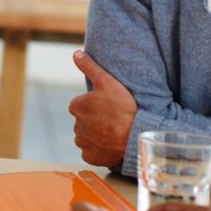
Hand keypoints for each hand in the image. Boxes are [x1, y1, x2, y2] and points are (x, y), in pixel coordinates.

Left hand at [68, 49, 136, 166]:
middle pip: (85, 121)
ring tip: (115, 131)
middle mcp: (75, 126)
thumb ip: (90, 67)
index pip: (83, 104)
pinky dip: (100, 149)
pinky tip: (112, 143)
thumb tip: (76, 53)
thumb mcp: (107, 81)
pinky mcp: (90, 157)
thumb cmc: (123, 107)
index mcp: (76, 106)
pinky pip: (92, 151)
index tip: (109, 106)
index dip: (97, 105)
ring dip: (98, 135)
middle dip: (96, 120)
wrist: (135, 136)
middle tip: (114, 119)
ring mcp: (83, 143)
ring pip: (88, 136)